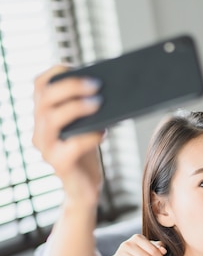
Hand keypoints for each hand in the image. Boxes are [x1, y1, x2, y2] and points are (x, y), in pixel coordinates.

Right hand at [32, 65, 104, 204]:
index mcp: (44, 115)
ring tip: (99, 104)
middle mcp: (39, 129)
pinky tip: (103, 132)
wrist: (85, 188)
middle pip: (45, 98)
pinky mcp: (59, 164)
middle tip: (97, 85)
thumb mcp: (87, 125)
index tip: (78, 67)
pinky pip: (70, 146)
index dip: (57, 72)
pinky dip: (88, 137)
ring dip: (77, 108)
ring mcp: (46, 147)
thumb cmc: (87, 151)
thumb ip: (89, 108)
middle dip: (71, 87)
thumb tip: (110, 86)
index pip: (40, 85)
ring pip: (52, 119)